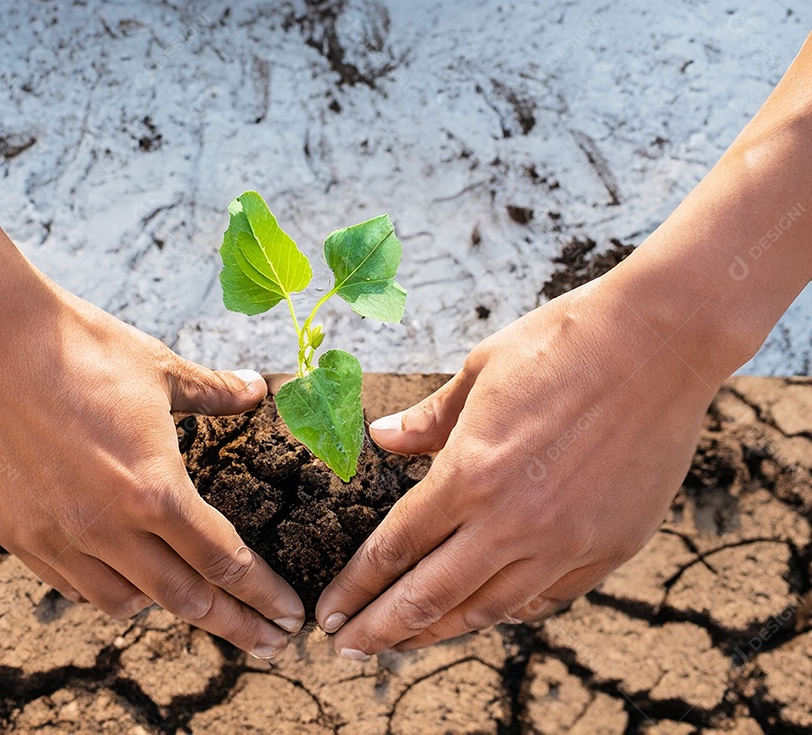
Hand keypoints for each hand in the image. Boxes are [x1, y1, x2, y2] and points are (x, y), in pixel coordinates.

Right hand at [0, 281, 303, 658]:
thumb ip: (214, 392)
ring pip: (125, 603)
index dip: (262, 594)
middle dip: (235, 625)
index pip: (223, 562)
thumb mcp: (160, 369)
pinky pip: (72, 586)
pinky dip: (104, 588)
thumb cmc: (82, 350)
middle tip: (268, 643)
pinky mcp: (18, 536)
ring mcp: (60, 537)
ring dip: (165, 607)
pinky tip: (118, 575)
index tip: (288, 616)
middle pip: (185, 599)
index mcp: (155, 490)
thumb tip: (258, 389)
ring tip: (189, 599)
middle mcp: (109, 528)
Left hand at [316, 275, 725, 657]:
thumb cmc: (561, 344)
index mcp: (470, 473)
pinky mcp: (609, 547)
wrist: (659, 341)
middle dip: (381, 628)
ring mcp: (565, 541)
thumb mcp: (479, 371)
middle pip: (431, 595)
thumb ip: (428, 420)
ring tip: (404, 642)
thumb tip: (382, 440)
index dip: (358, 585)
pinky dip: (508, 612)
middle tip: (348, 648)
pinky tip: (485, 614)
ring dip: (438, 631)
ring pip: (488, 609)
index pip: (396, 547)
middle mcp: (513, 520)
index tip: (330, 611)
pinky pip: (546, 599)